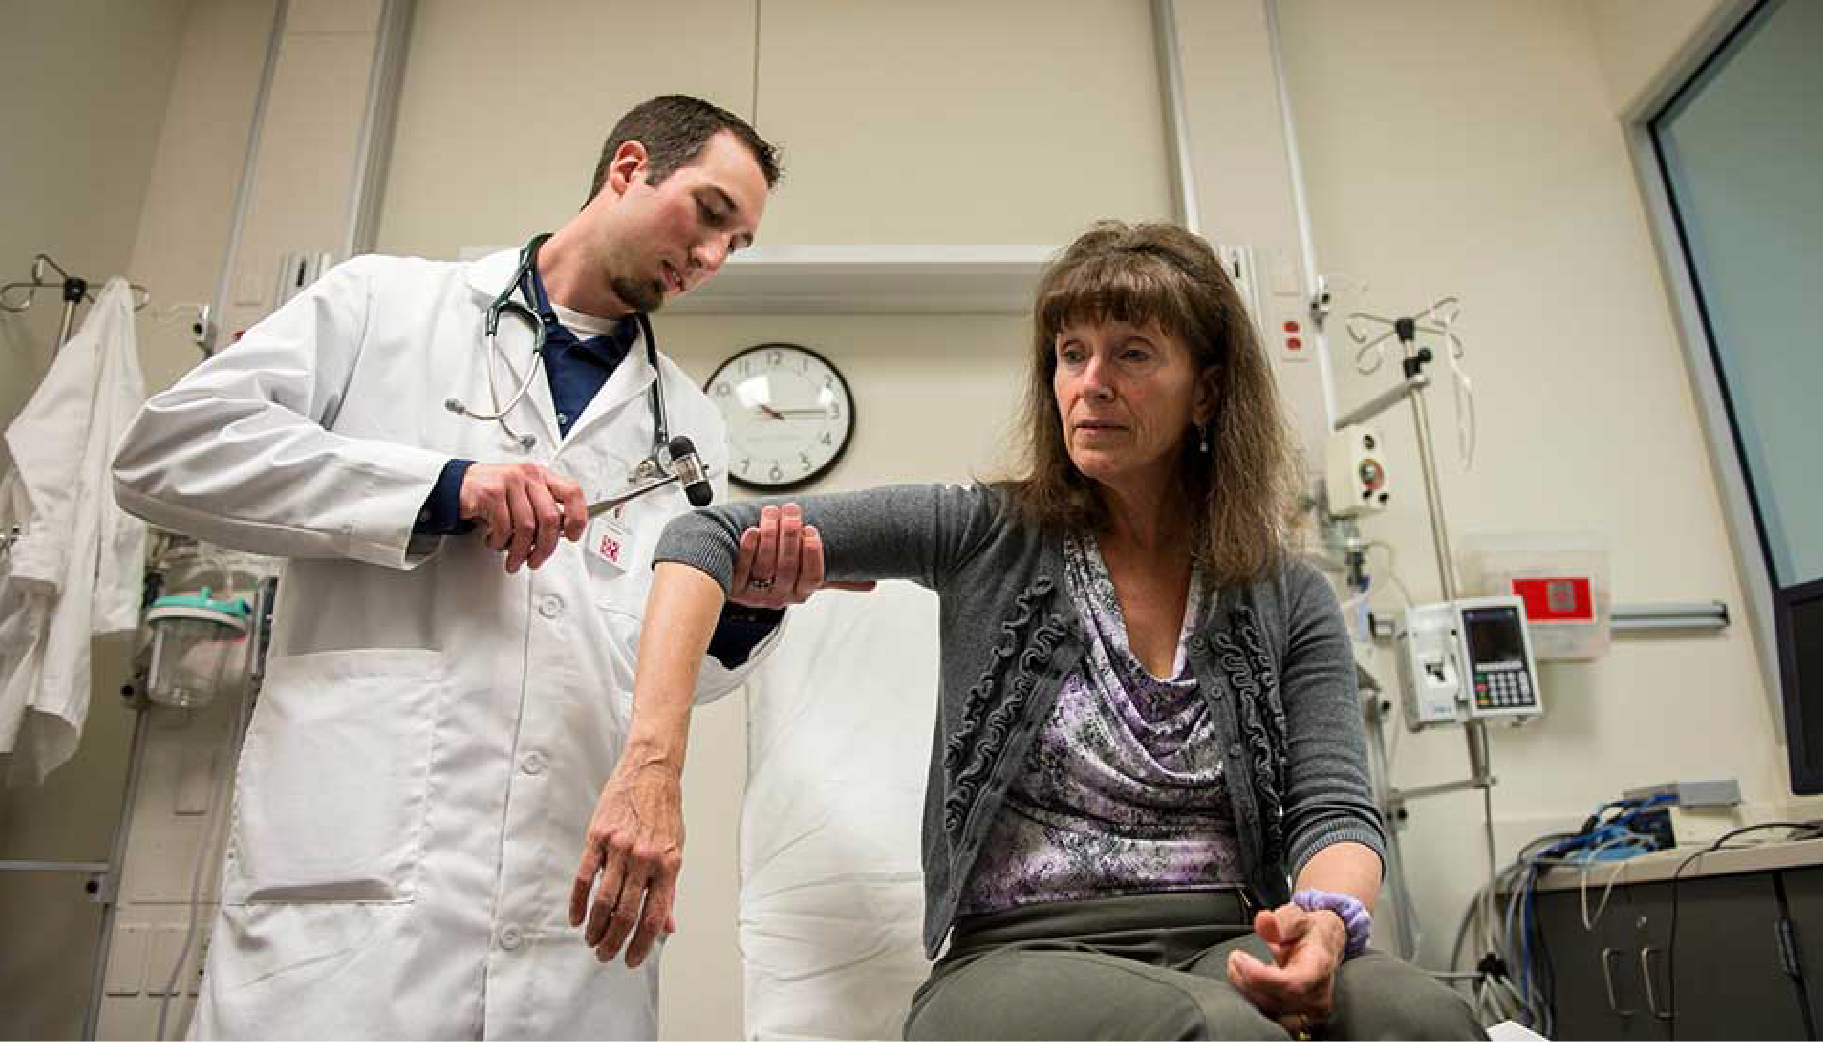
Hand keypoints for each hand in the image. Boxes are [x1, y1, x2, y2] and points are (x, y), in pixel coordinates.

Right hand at [459, 462, 587, 572]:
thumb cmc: (493, 494)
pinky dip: (499, 542)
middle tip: (535, 560)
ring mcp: (509, 482)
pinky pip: (504, 527)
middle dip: (544, 547)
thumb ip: (543, 509)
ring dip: (519, 551)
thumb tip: (561, 534)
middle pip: (549, 518)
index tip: (572, 536)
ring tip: (514, 559)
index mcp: (541, 476)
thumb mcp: (523, 496)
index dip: (578, 517)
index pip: (572, 493)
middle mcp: (528, 476)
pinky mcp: (491, 493)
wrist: (455, 485)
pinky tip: (494, 540)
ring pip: (526, 527)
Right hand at [569, 759, 683, 967]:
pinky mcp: (598, 837)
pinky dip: (579, 903)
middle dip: (614, 941)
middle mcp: (644, 858)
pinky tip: (577, 918)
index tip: (632, 959)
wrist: (652, 772)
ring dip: (596, 928)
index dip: (642, 944)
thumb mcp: (676, 850)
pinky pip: (585, 877)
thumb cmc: (665, 811)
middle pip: (625, 914)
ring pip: (603, 900)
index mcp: (668, 864)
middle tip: (606, 954)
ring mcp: (620, 847)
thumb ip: (669, 890)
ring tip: (592, 941)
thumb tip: (668, 924)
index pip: (654, 916)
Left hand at [729, 503, 874, 608]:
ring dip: (769, 535)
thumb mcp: (806, 578)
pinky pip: (742, 567)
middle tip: (792, 512)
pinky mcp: (735, 588)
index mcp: (799, 592)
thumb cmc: (775, 578)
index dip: (812, 554)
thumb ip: (837, 579)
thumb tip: (870, 584)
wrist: (737, 582)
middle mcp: (779, 595)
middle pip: (787, 568)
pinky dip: (747, 547)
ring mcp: (755, 593)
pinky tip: (751, 531)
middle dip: (790, 536)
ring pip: (765, 565)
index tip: (811, 531)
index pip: (812, 577)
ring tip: (772, 513)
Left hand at [1226, 904, 1346, 1034]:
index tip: (1239, 958)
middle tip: (1234, 959)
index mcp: (1320, 966)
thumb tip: (1264, 921)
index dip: (1260, 976)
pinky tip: (1249, 984)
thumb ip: (1280, 921)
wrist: (1324, 946)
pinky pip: (1273, 1016)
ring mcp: (1312, 1009)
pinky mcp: (1303, 1017)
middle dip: (1248, 980)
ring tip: (1238, 967)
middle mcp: (1319, 993)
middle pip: (1277, 999)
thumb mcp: (1296, 917)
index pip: (1291, 983)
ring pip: (1272, 1011)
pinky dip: (1256, 1000)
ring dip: (1248, 990)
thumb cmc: (1310, 932)